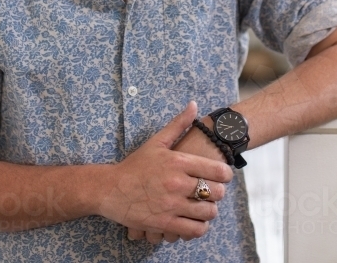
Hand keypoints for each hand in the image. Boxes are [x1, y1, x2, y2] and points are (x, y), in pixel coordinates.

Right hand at [98, 102, 231, 243]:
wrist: (110, 189)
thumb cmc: (135, 165)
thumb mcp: (156, 142)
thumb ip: (178, 124)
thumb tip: (195, 105)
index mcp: (178, 162)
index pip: (218, 171)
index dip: (226, 174)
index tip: (222, 176)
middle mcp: (177, 184)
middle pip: (216, 193)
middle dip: (218, 193)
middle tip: (212, 192)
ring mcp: (172, 205)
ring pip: (208, 213)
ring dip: (210, 211)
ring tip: (204, 207)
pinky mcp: (165, 224)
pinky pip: (194, 230)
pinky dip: (199, 227)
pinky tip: (195, 221)